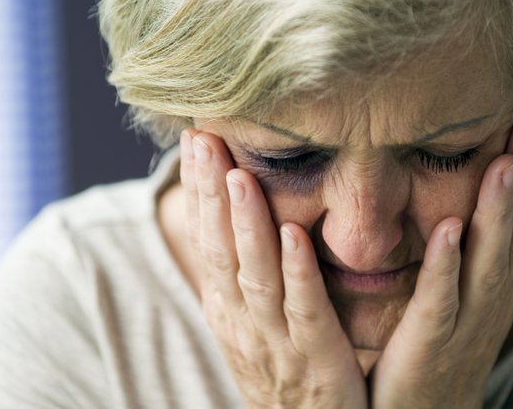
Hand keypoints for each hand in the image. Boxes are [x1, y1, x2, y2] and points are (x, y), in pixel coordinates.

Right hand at [180, 129, 367, 407]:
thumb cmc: (284, 373)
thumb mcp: (253, 323)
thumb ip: (249, 273)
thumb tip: (237, 216)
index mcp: (227, 307)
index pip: (206, 238)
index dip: (199, 189)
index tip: (196, 138)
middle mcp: (241, 320)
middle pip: (220, 248)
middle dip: (210, 192)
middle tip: (203, 138)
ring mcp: (274, 341)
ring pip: (255, 274)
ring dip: (246, 225)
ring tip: (240, 176)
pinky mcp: (316, 359)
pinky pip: (304, 311)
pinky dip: (297, 272)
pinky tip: (295, 235)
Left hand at [369, 119, 512, 407]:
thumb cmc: (437, 346)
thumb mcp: (459, 290)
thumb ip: (463, 246)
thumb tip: (458, 192)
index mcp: (497, 279)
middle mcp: (493, 295)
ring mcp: (469, 319)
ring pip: (491, 259)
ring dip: (499, 211)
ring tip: (505, 161)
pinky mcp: (434, 342)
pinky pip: (443, 299)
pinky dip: (448, 264)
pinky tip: (449, 229)